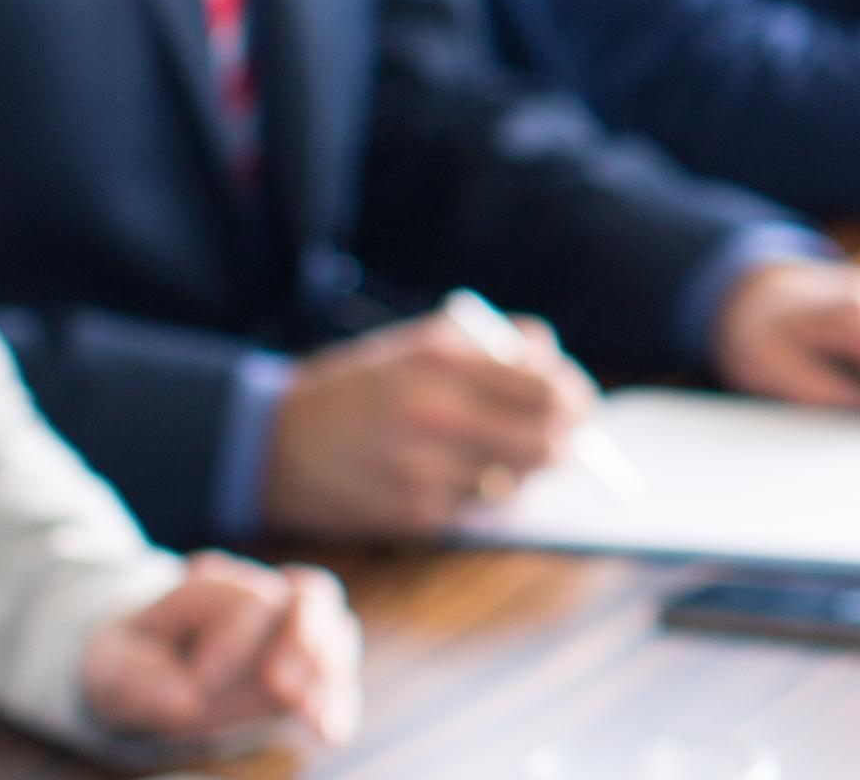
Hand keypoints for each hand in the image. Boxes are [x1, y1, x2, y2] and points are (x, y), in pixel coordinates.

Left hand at [80, 554, 359, 745]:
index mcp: (213, 584)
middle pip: (310, 597)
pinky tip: (332, 732)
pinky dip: (338, 701)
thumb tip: (186, 704)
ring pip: (334, 630)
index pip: (246, 600)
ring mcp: (286, 632)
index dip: (231, 641)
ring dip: (329, 674)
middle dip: (304, 640)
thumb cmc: (123, 664)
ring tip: (318, 721)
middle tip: (282, 685)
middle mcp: (261, 596)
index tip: (200, 683)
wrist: (136, 671)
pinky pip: (333, 675)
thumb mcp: (109, 665)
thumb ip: (137, 677)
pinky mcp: (299, 671)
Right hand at [259, 308, 592, 537]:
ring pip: (516, 482)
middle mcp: (437, 417)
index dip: (576, 399)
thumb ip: (497, 347)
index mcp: (444, 362)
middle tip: (568, 436)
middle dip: (566, 441)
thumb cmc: (366, 384)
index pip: (546, 389)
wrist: (277, 443)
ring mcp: (425, 472)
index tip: (582, 403)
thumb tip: (555, 366)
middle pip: (544, 444)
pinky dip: (481, 494)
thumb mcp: (426, 342)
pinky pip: (476, 508)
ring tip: (505, 452)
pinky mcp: (413, 517)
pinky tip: (457, 475)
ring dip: (523, 471)